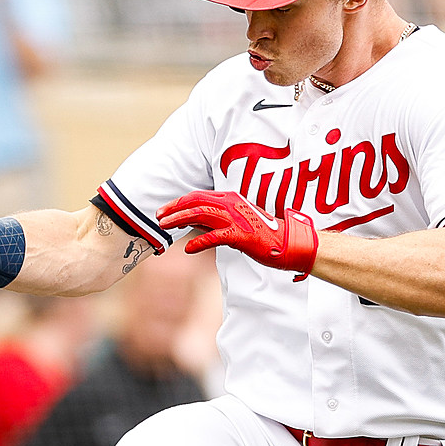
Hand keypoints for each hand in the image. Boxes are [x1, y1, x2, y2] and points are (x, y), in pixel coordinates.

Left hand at [158, 190, 316, 275]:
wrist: (286, 242)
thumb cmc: (260, 234)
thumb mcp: (233, 222)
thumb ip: (213, 220)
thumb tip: (191, 221)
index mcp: (229, 198)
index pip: (197, 196)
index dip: (178, 203)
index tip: (164, 211)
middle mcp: (230, 204)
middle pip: (195, 202)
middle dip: (174, 209)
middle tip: (158, 217)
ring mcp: (235, 218)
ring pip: (200, 214)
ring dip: (180, 220)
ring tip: (165, 227)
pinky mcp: (240, 235)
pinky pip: (215, 237)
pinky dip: (200, 242)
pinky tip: (188, 248)